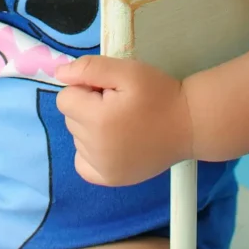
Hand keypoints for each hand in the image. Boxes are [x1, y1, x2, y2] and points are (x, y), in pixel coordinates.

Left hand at [55, 56, 192, 185]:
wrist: (189, 124)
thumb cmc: (159, 94)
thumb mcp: (127, 71)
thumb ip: (89, 68)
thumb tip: (59, 74)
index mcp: (97, 120)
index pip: (64, 99)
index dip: (85, 89)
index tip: (109, 90)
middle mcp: (95, 149)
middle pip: (71, 119)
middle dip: (88, 107)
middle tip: (119, 105)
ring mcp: (102, 168)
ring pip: (77, 138)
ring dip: (92, 127)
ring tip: (123, 122)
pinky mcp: (111, 179)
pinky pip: (82, 163)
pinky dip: (90, 152)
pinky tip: (112, 142)